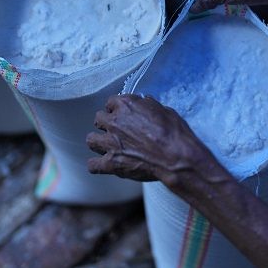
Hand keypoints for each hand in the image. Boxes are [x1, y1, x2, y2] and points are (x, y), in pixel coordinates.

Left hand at [87, 94, 220, 190]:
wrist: (176, 156)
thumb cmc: (174, 132)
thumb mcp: (164, 110)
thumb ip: (149, 107)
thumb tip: (145, 103)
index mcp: (127, 105)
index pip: (111, 102)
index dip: (117, 108)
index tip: (123, 113)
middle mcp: (115, 122)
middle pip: (99, 119)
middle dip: (106, 123)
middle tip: (116, 130)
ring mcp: (111, 143)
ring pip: (91, 140)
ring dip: (98, 141)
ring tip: (107, 145)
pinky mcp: (112, 163)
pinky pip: (93, 165)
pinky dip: (97, 165)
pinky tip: (104, 164)